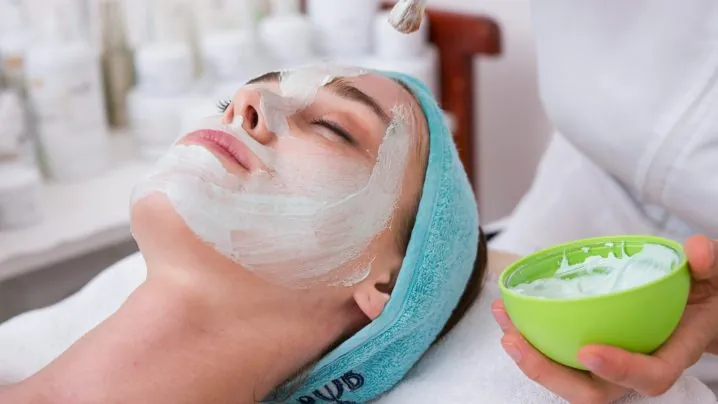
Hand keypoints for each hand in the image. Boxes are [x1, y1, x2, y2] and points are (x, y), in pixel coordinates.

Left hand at [492, 235, 717, 402]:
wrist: (697, 305)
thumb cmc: (703, 292)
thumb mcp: (712, 275)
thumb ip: (708, 263)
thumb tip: (697, 252)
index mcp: (672, 353)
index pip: (650, 376)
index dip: (620, 370)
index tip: (588, 351)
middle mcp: (636, 366)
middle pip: (593, 392)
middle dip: (550, 373)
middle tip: (516, 342)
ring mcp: (610, 362)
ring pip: (568, 378)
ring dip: (530, 357)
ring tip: (503, 324)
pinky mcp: (588, 350)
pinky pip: (558, 355)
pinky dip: (531, 337)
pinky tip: (507, 313)